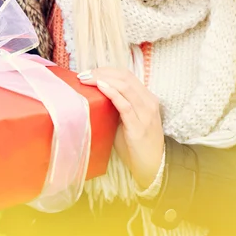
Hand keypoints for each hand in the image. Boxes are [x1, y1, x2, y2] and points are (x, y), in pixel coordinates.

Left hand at [78, 68, 164, 188]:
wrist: (151, 165)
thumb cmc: (134, 144)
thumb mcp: (126, 120)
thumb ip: (115, 106)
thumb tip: (91, 95)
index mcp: (146, 98)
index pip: (126, 75)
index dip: (106, 70)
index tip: (88, 72)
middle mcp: (149, 102)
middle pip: (125, 77)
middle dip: (102, 72)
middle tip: (83, 75)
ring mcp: (145, 114)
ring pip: (125, 87)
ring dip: (103, 79)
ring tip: (87, 79)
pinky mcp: (139, 127)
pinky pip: (126, 105)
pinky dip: (112, 93)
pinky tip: (101, 87)